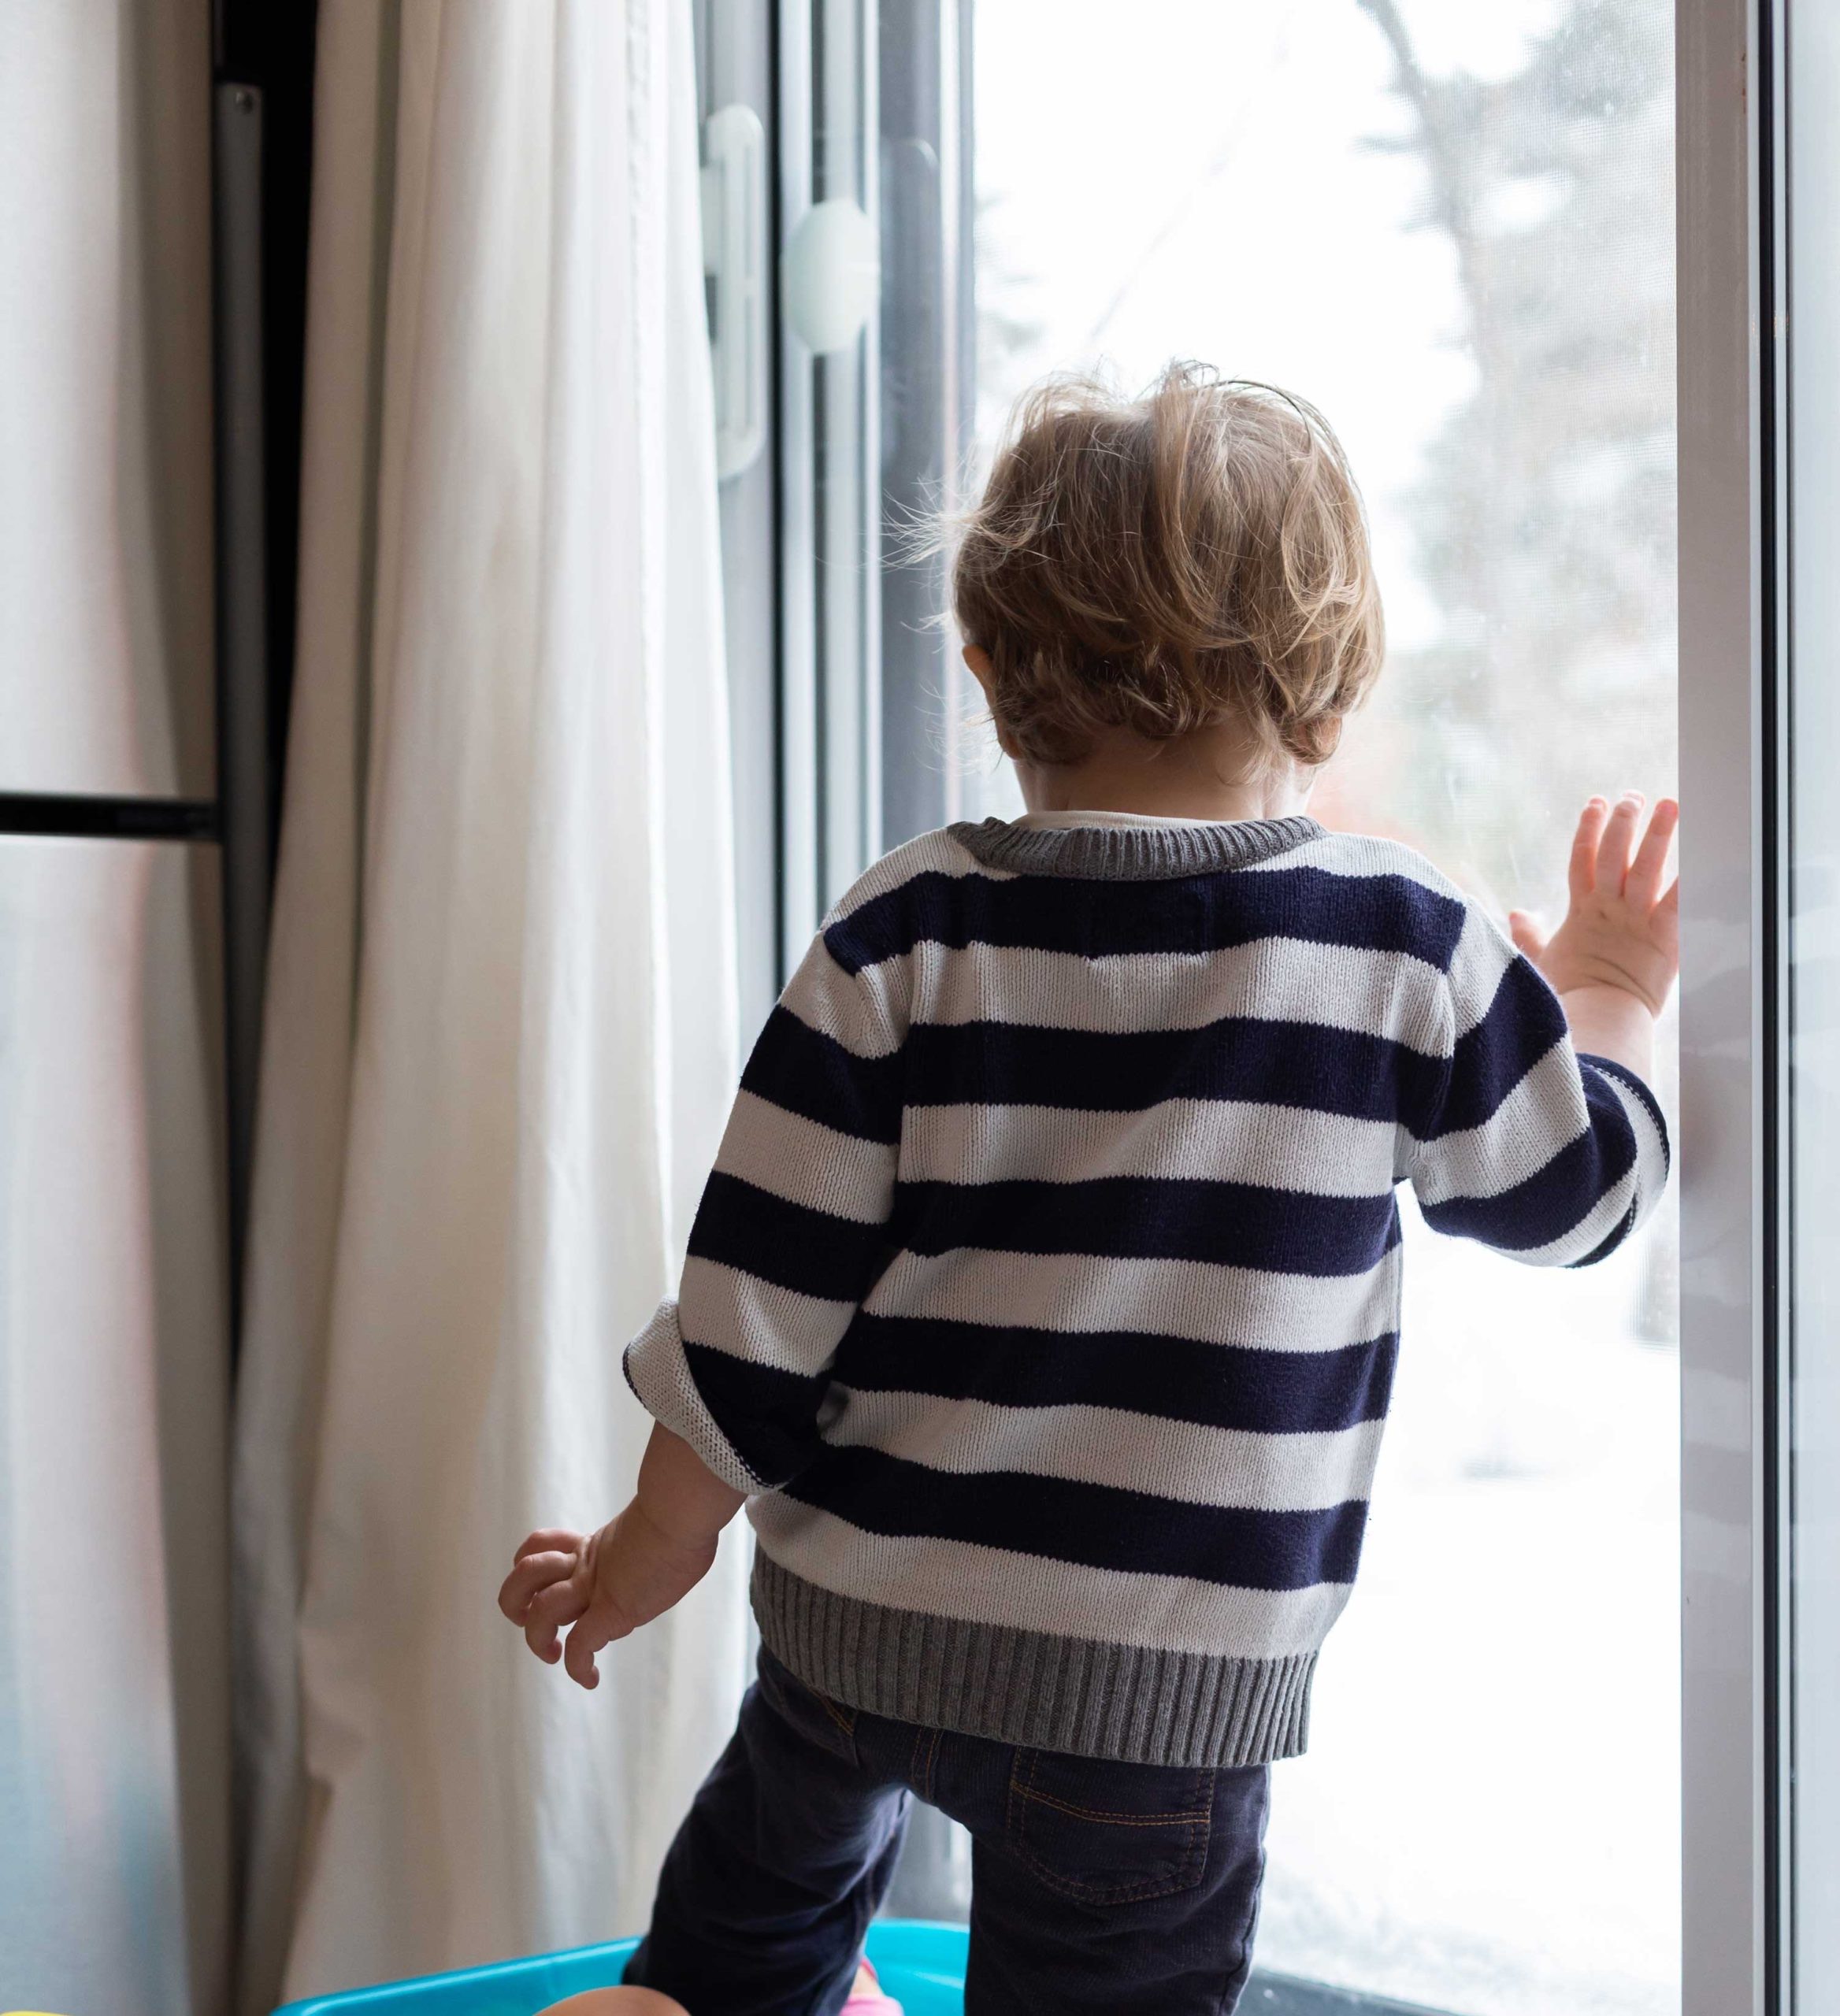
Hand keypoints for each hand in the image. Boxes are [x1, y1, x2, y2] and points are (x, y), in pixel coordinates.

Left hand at [497, 1502, 718, 1689]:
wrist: (682, 1514)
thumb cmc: (682, 1519)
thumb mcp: (653, 1533)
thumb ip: (644, 1547)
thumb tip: (668, 1553)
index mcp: (590, 1548)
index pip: (540, 1550)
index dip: (531, 1563)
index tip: (551, 1585)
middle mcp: (584, 1568)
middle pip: (523, 1576)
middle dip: (514, 1601)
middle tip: (528, 1617)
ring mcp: (594, 1588)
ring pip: (539, 1610)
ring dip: (537, 1638)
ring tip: (552, 1652)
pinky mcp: (610, 1610)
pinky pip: (580, 1646)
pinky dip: (579, 1668)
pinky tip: (590, 1679)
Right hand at [1510, 792, 1678, 1016]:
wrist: (1594, 1019)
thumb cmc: (1567, 996)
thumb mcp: (1541, 960)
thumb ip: (1528, 935)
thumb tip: (1512, 915)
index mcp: (1581, 911)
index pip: (1583, 858)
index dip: (1588, 828)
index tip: (1596, 802)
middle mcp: (1608, 908)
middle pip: (1614, 853)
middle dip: (1623, 822)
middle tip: (1633, 798)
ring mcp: (1635, 918)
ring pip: (1645, 866)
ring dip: (1657, 833)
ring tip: (1669, 804)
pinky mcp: (1663, 934)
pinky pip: (1680, 899)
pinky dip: (1693, 877)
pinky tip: (1705, 852)